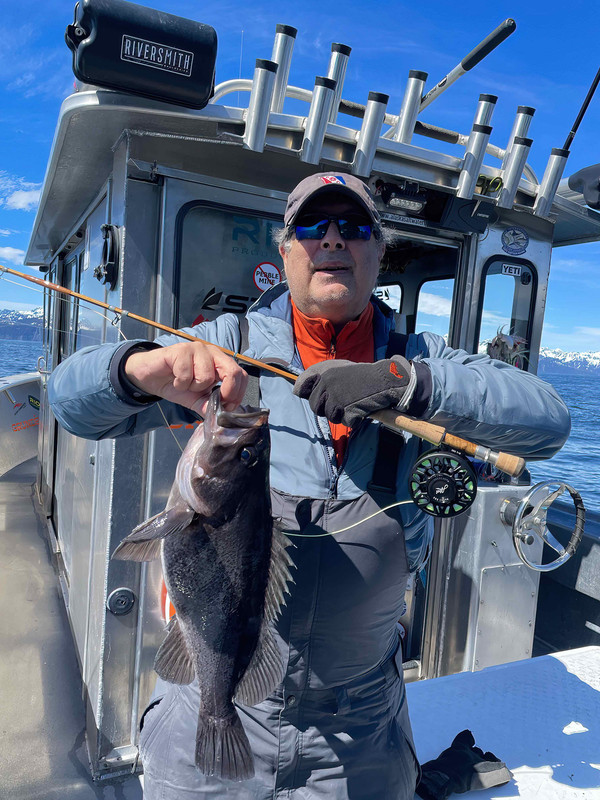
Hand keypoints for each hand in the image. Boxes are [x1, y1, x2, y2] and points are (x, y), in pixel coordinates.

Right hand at [124, 341, 247, 414]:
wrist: (150, 377)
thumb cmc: (177, 384)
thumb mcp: (197, 399)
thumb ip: (211, 405)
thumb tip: (225, 416)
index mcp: (220, 362)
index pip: (241, 375)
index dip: (237, 393)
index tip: (227, 406)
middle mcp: (212, 353)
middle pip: (232, 370)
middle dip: (226, 391)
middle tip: (212, 399)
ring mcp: (196, 349)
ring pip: (207, 376)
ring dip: (194, 386)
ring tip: (184, 383)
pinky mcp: (180, 350)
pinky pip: (187, 374)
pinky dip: (179, 383)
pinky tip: (174, 379)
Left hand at [293, 357, 412, 426]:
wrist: (384, 379)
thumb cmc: (362, 375)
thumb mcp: (338, 368)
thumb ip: (320, 377)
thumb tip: (299, 391)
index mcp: (323, 372)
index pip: (301, 388)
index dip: (307, 395)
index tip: (315, 397)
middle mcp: (326, 384)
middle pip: (315, 407)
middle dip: (327, 408)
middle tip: (341, 403)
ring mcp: (337, 398)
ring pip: (330, 416)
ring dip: (341, 415)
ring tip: (353, 404)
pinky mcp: (347, 410)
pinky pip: (346, 422)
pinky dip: (355, 419)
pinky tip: (361, 409)